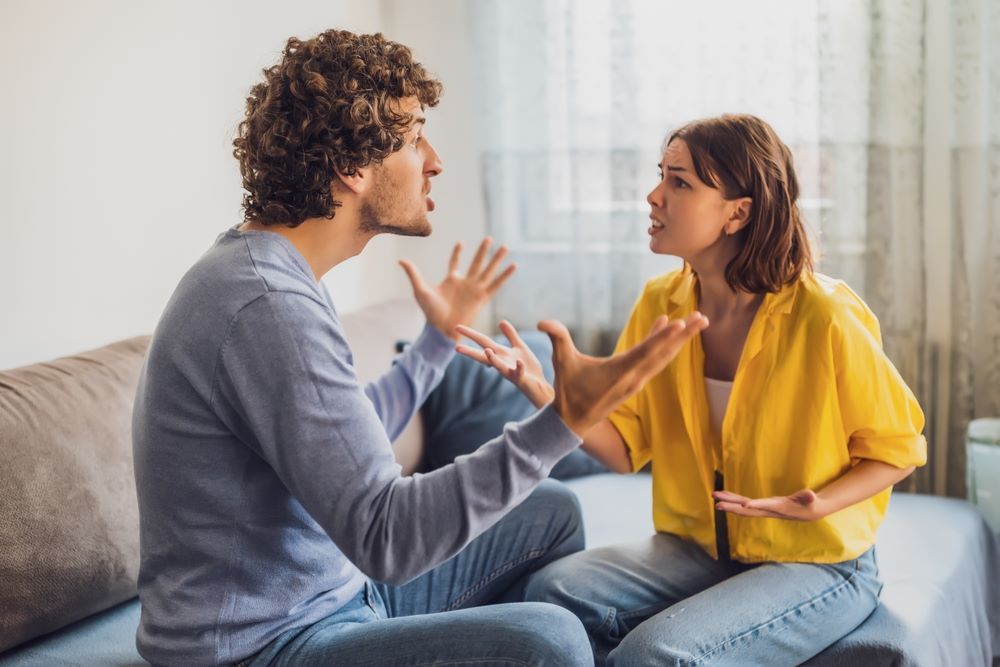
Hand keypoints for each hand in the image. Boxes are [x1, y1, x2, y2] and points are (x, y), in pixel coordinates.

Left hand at [400, 238, 514, 341]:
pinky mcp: (483, 297)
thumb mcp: (420, 289)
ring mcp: (475, 289)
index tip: (460, 243)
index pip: (455, 263)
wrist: (441, 328)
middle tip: (489, 238)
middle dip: (482, 251)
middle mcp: (465, 283)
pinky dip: (505, 275)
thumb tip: (400, 260)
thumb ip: (413, 273)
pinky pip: (496, 284)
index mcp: (451, 280)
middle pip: (476, 263)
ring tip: (505, 247)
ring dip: (496, 259)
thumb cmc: (430, 312)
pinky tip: (513, 266)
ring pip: (488, 270)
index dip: (457, 253)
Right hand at [455, 320, 554, 408]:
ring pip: (499, 366)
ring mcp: (510, 372)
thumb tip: (501, 321)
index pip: (483, 342)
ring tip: (487, 351)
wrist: (539, 384)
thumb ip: (510, 335)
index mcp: (500, 354)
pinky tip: (519, 362)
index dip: (471, 334)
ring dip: (493, 359)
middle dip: (471, 352)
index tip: (457, 327)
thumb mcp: (519, 347)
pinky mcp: (521, 379)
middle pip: (484, 356)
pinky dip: (518, 367)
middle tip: (457, 348)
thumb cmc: (528, 367)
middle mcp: (502, 363)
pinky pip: (518, 373)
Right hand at [543, 312, 707, 437]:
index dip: (662, 337)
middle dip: (684, 335)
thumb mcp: (561, 362)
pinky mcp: (636, 381)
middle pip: (664, 354)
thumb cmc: (568, 391)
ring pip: (664, 358)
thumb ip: (557, 338)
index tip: (679, 324)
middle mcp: (634, 377)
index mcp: (620, 372)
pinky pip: (656, 360)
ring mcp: (637, 381)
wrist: (574, 421)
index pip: (646, 352)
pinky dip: (664, 344)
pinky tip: (667, 328)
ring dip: (680, 340)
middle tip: (702, 318)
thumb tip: (542, 321)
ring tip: (696, 321)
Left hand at [713, 489, 826, 520]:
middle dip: (733, 507)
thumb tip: (811, 495)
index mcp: (779, 508)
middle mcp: (768, 510)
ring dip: (729, 502)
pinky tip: (725, 496)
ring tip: (714, 496)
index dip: (755, 506)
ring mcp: (764, 508)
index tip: (743, 506)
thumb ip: (809, 497)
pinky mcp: (762, 506)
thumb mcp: (811, 500)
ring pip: (743, 507)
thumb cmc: (810, 504)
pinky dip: (734, 499)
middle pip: (747, 510)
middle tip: (718, 504)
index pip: (765, 507)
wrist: (809, 512)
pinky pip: (745, 503)